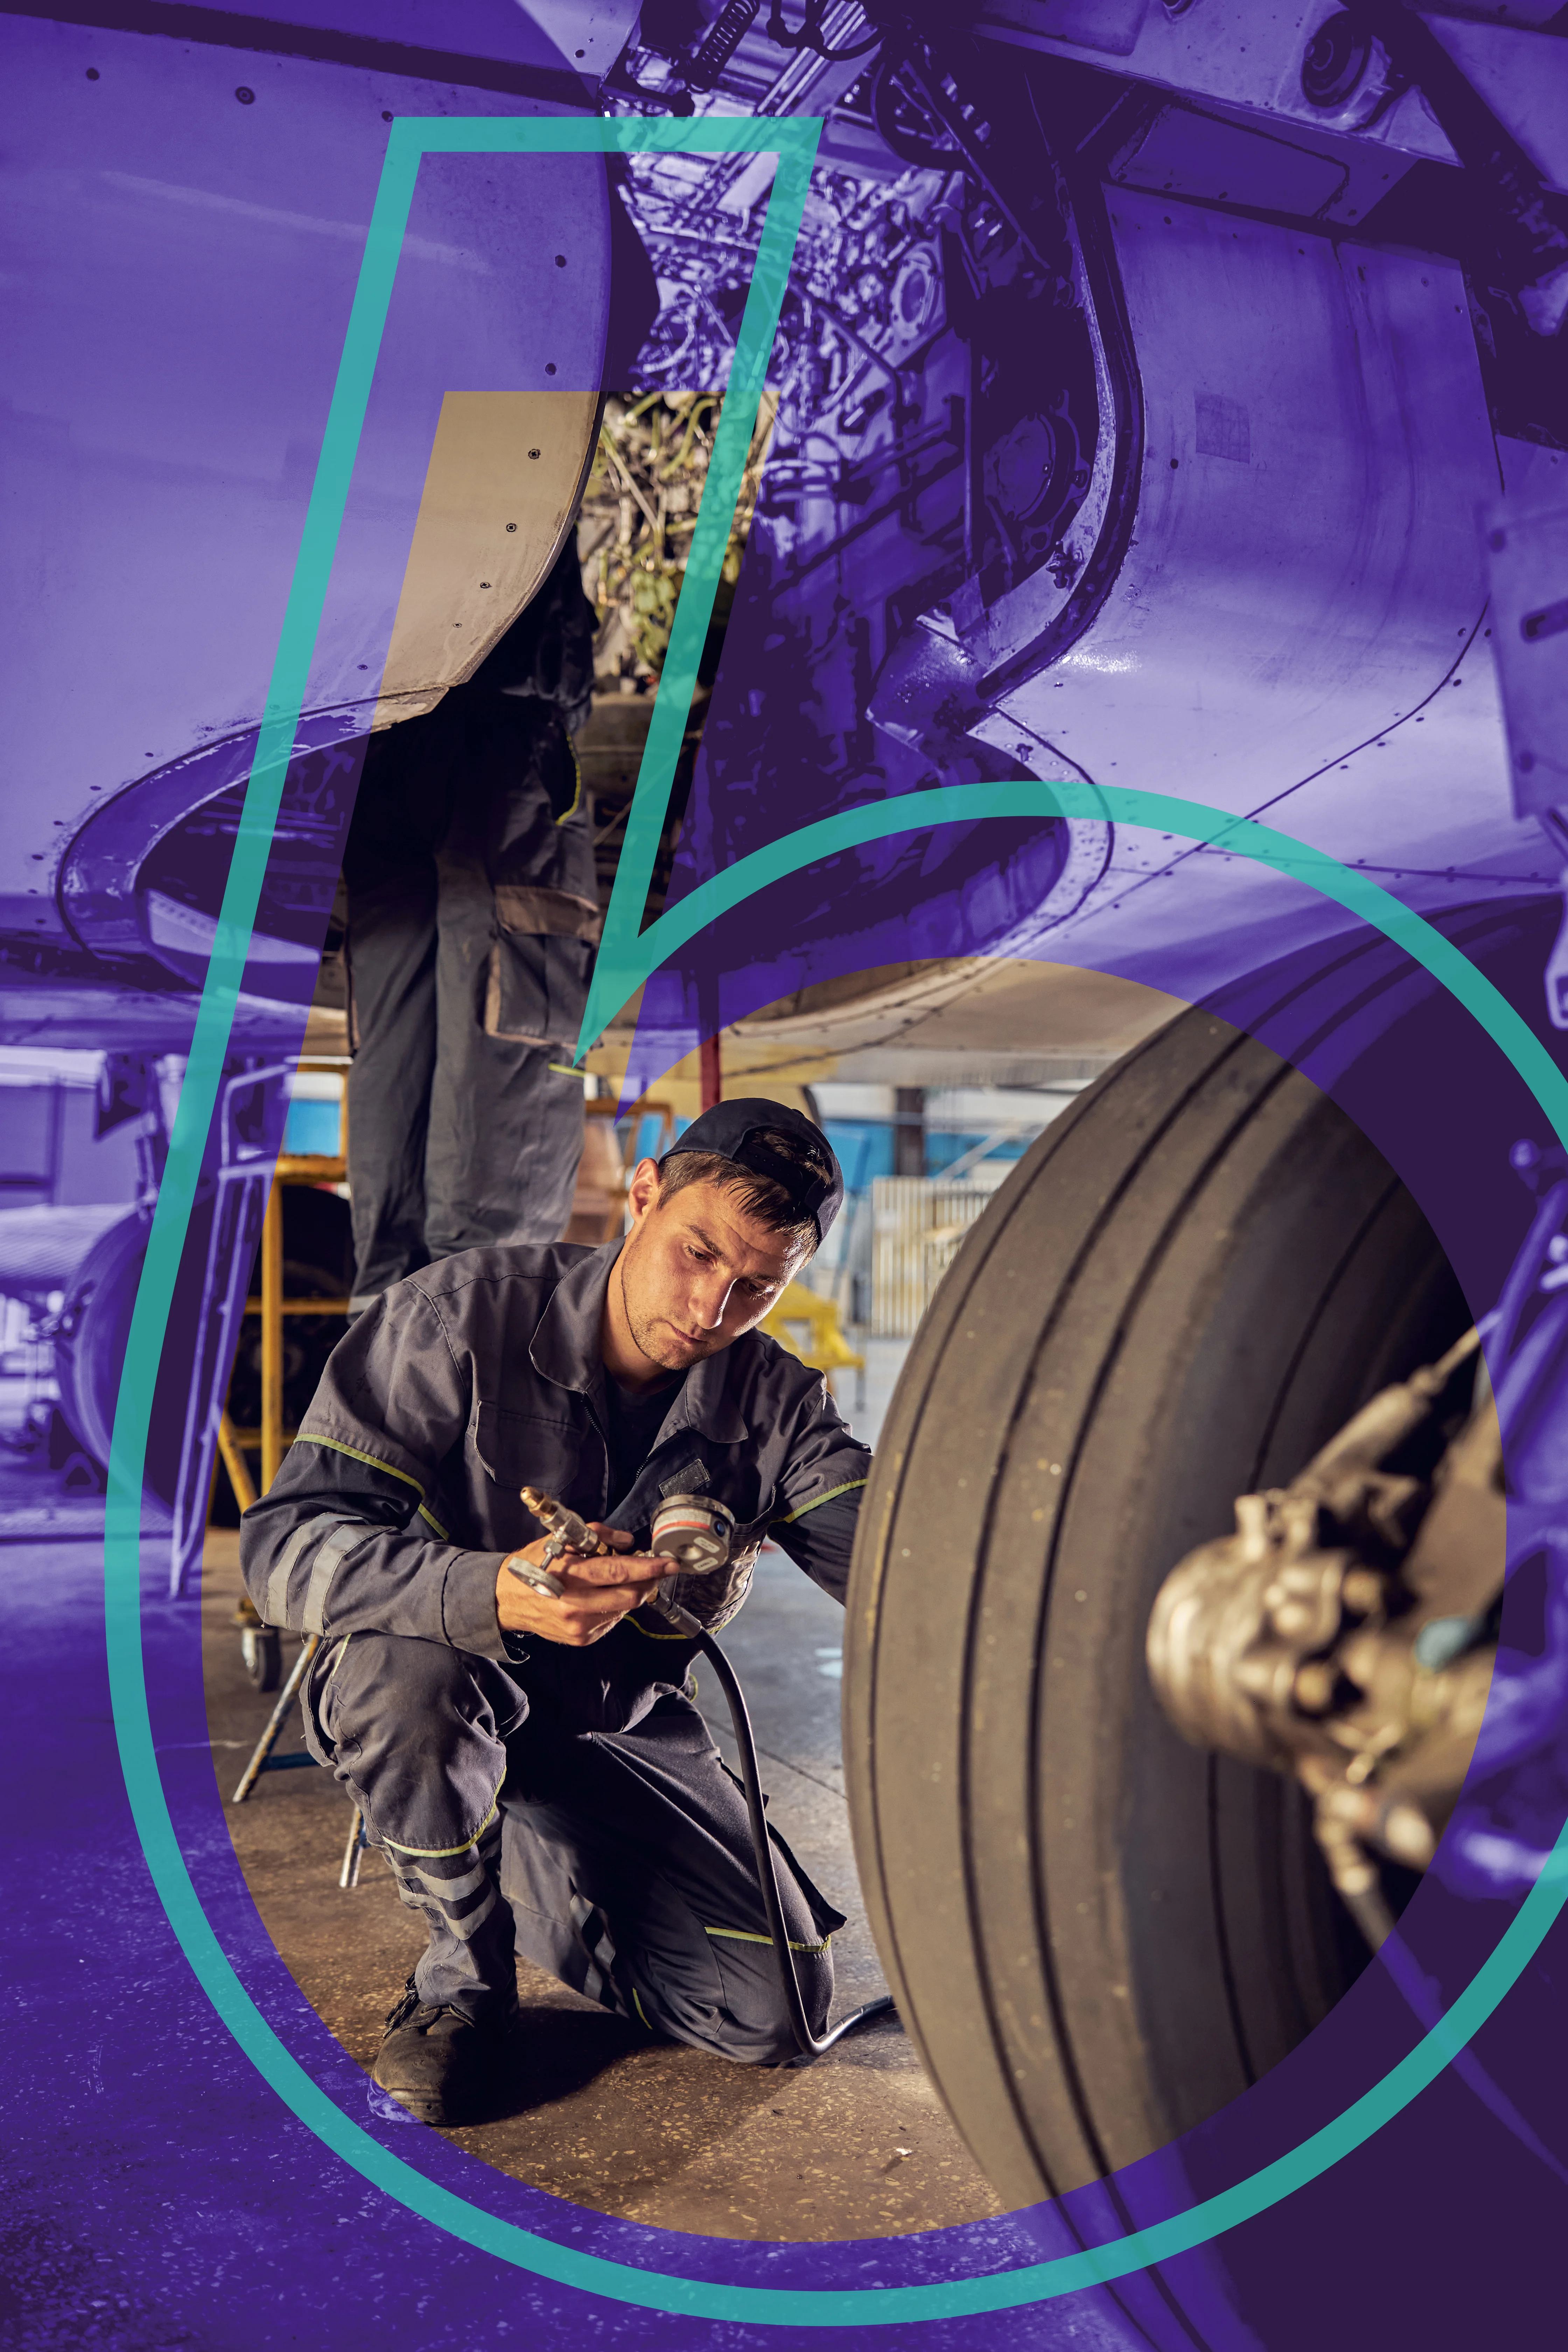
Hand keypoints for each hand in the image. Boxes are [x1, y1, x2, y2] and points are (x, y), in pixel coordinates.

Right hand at [495, 1522, 667, 1646]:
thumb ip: (597, 1536)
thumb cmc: (534, 1565)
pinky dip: (615, 1606)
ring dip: (631, 1593)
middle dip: (648, 1581)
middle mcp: (575, 1605)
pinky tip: (601, 1596)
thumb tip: (627, 1542)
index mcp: (570, 1575)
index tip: (669, 1563)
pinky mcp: (580, 1639)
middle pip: (629, 1595)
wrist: (505, 1599)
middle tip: (653, 1569)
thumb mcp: (560, 1541)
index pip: (619, 1572)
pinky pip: (611, 1621)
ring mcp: (579, 1626)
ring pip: (624, 1608)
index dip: (648, 1567)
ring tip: (621, 1580)